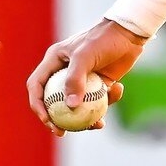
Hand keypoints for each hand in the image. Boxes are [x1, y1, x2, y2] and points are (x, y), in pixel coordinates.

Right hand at [27, 18, 145, 135]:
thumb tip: (71, 107)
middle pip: (53, 100)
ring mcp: (82, 80)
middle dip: (56, 119)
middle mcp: (64, 71)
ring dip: (85, 118)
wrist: (129, 32)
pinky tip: (118, 91)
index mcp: (54, 62)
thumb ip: (75, 80)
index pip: (37, 86)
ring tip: (97, 125)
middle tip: (62, 132)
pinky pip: (96, 102)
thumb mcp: (86, 56)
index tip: (47, 120)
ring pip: (76, 106)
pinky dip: (106, 103)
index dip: (37, 105)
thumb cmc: (103, 39)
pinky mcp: (98, 84)